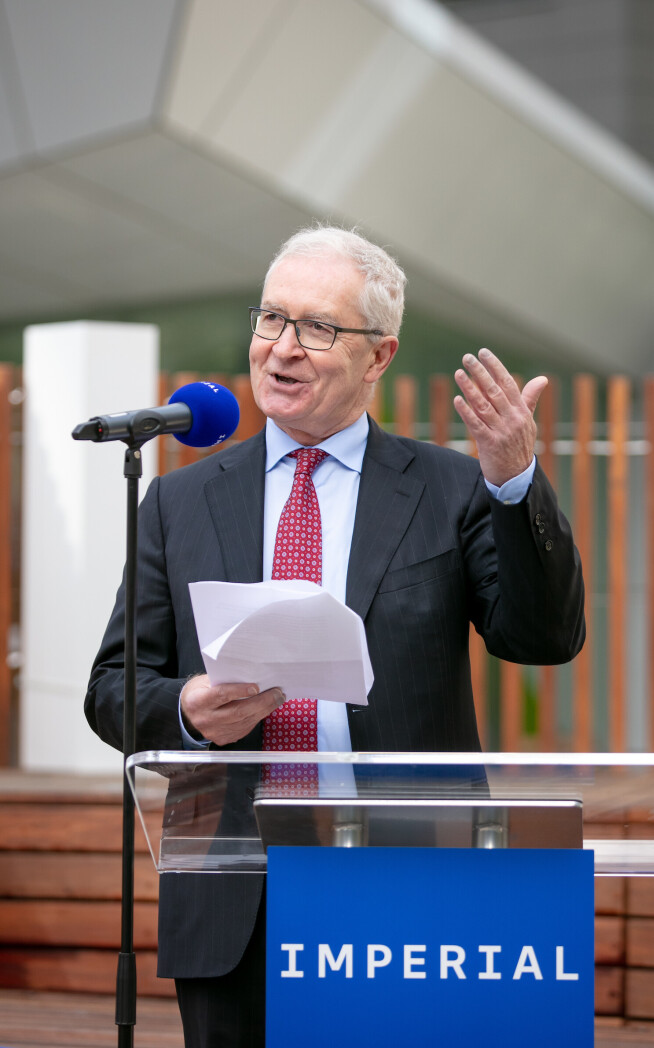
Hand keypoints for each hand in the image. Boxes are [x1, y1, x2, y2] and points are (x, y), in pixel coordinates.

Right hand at [180, 674, 284, 746]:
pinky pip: (244, 728)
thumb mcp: (206, 680)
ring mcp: (214, 732)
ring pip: (244, 722)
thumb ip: (225, 680)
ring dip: (264, 710)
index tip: (256, 687)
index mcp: (198, 701)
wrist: (188, 711)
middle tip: (277, 693)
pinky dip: (257, 717)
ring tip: (277, 699)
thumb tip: (253, 677)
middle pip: (237, 712)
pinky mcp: (223, 739)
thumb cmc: (200, 691)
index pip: (220, 695)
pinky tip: (266, 708)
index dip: (239, 691)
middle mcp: (205, 719)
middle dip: (261, 702)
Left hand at [453, 348, 546, 486]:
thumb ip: (530, 399)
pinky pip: (476, 425)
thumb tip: (542, 379)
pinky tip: (457, 399)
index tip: (484, 353)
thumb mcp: (528, 422)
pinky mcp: (490, 444)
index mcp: (521, 411)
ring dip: (470, 388)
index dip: (495, 367)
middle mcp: (513, 419)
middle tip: (467, 357)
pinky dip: (466, 412)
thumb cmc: (520, 446)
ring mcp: (502, 432)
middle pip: (494, 391)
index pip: (508, 383)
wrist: (517, 477)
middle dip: (480, 372)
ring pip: (484, 405)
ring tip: (459, 373)